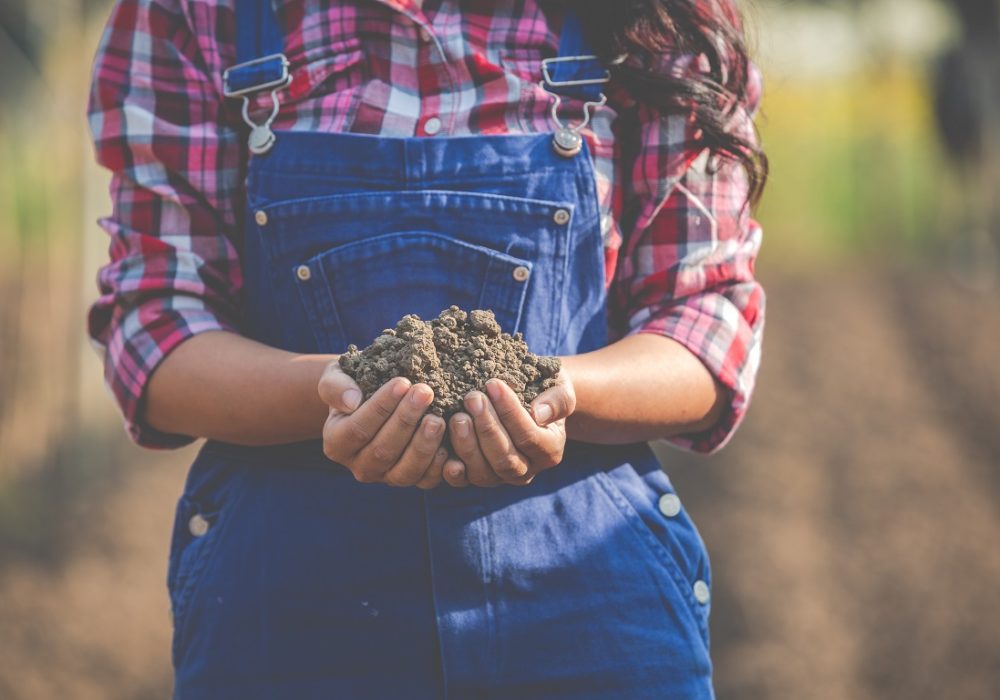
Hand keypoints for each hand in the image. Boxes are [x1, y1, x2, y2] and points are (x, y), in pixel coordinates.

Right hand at [318, 362, 448, 488]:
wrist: (371, 399)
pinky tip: (449, 441)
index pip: (358, 429)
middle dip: (406, 420)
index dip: (381, 407)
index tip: (402, 382)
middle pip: (383, 451)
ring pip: (405, 471)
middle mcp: (359, 467)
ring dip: (424, 444)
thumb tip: (351, 401)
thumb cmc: (354, 385)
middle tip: (425, 392)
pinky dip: (439, 464)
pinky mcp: (410, 480)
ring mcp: (386, 478)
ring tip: (438, 418)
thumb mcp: (336, 377)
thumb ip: (335, 386)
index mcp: (336, 444)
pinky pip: (426, 480)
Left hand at [444, 371, 575, 486]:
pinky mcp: (476, 476)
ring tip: (457, 416)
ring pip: (483, 473)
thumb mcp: (559, 388)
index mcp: (549, 451)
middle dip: (487, 428)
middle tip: (472, 397)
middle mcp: (526, 470)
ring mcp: (500, 477)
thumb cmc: (545, 390)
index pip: (529, 437)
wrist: (530, 399)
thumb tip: (539, 413)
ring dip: (467, 445)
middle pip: (506, 459)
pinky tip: (442, 449)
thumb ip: (557, 400)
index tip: (493, 384)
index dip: (510, 412)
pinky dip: (451, 469)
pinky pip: (462, 480)